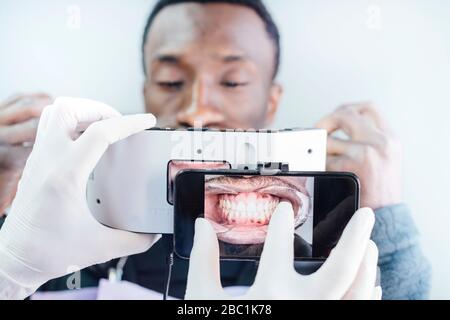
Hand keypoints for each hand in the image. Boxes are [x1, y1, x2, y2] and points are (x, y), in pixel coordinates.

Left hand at [0, 97, 159, 298]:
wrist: (15, 259)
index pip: (100, 133)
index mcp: (65, 176)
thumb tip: (153, 234)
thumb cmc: (48, 251)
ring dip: (82, 112)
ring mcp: (38, 159)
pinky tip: (85, 143)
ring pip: (54, 113)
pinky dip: (71, 125)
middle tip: (117, 123)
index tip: (146, 121)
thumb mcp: (100, 248)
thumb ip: (134, 241)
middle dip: (99, 108)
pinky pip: (49, 128)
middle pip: (69, 108)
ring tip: (102, 126)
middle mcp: (48, 160)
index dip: (129, 123)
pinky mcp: (35, 163)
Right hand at [185, 202, 380, 299]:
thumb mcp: (203, 300)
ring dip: (367, 265)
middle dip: (355, 237)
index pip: (279, 248)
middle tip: (366, 214)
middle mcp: (300, 308)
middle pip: (341, 269)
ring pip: (358, 293)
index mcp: (269, 295)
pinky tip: (372, 285)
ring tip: (370, 244)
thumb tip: (202, 226)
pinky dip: (367, 297)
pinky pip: (355, 313)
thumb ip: (203, 261)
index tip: (284, 210)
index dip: (281, 224)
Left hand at [316, 103, 401, 208]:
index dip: (348, 108)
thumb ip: (368, 141)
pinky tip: (325, 176)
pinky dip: (319, 167)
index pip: (368, 108)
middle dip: (325, 121)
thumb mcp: (386, 161)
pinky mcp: (349, 167)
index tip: (336, 117)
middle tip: (316, 132)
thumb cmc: (382, 193)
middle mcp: (380, 142)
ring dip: (319, 152)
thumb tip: (334, 129)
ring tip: (322, 163)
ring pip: (328, 140)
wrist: (387, 219)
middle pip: (345, 114)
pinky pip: (322, 161)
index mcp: (389, 138)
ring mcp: (364, 153)